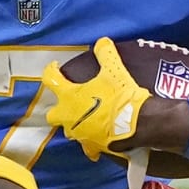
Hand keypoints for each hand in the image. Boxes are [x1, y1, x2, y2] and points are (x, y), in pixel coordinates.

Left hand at [41, 37, 152, 160]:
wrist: (137, 123)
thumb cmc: (120, 96)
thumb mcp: (114, 70)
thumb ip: (105, 54)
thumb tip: (102, 41)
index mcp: (69, 97)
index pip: (50, 80)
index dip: (51, 71)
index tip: (55, 67)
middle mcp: (68, 118)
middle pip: (52, 115)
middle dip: (58, 109)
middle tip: (70, 102)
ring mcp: (79, 135)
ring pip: (69, 130)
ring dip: (75, 124)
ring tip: (87, 117)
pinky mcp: (93, 147)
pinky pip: (88, 146)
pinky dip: (92, 141)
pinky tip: (99, 136)